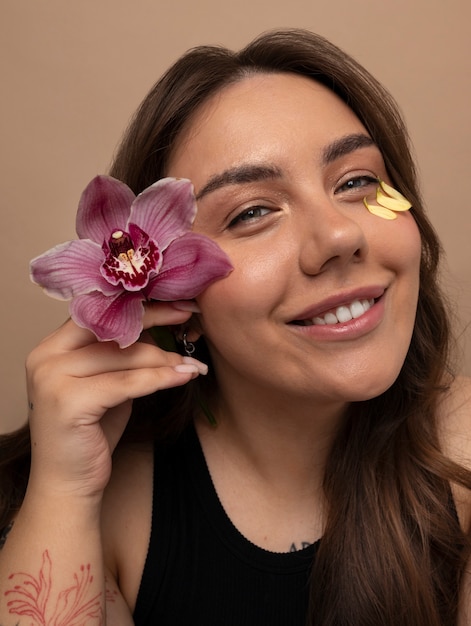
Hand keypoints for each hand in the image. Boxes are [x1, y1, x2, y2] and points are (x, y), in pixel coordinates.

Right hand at [25, 302, 205, 500]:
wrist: (69, 483)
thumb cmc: (91, 432)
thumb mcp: (106, 383)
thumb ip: (120, 354)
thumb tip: (158, 325)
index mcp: (51, 347)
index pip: (98, 313)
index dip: (137, 305)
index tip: (172, 300)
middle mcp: (45, 356)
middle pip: (110, 326)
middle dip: (154, 317)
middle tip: (188, 314)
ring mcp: (52, 378)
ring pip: (124, 355)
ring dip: (164, 358)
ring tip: (192, 362)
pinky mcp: (69, 401)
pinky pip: (128, 382)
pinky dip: (161, 378)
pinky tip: (184, 375)